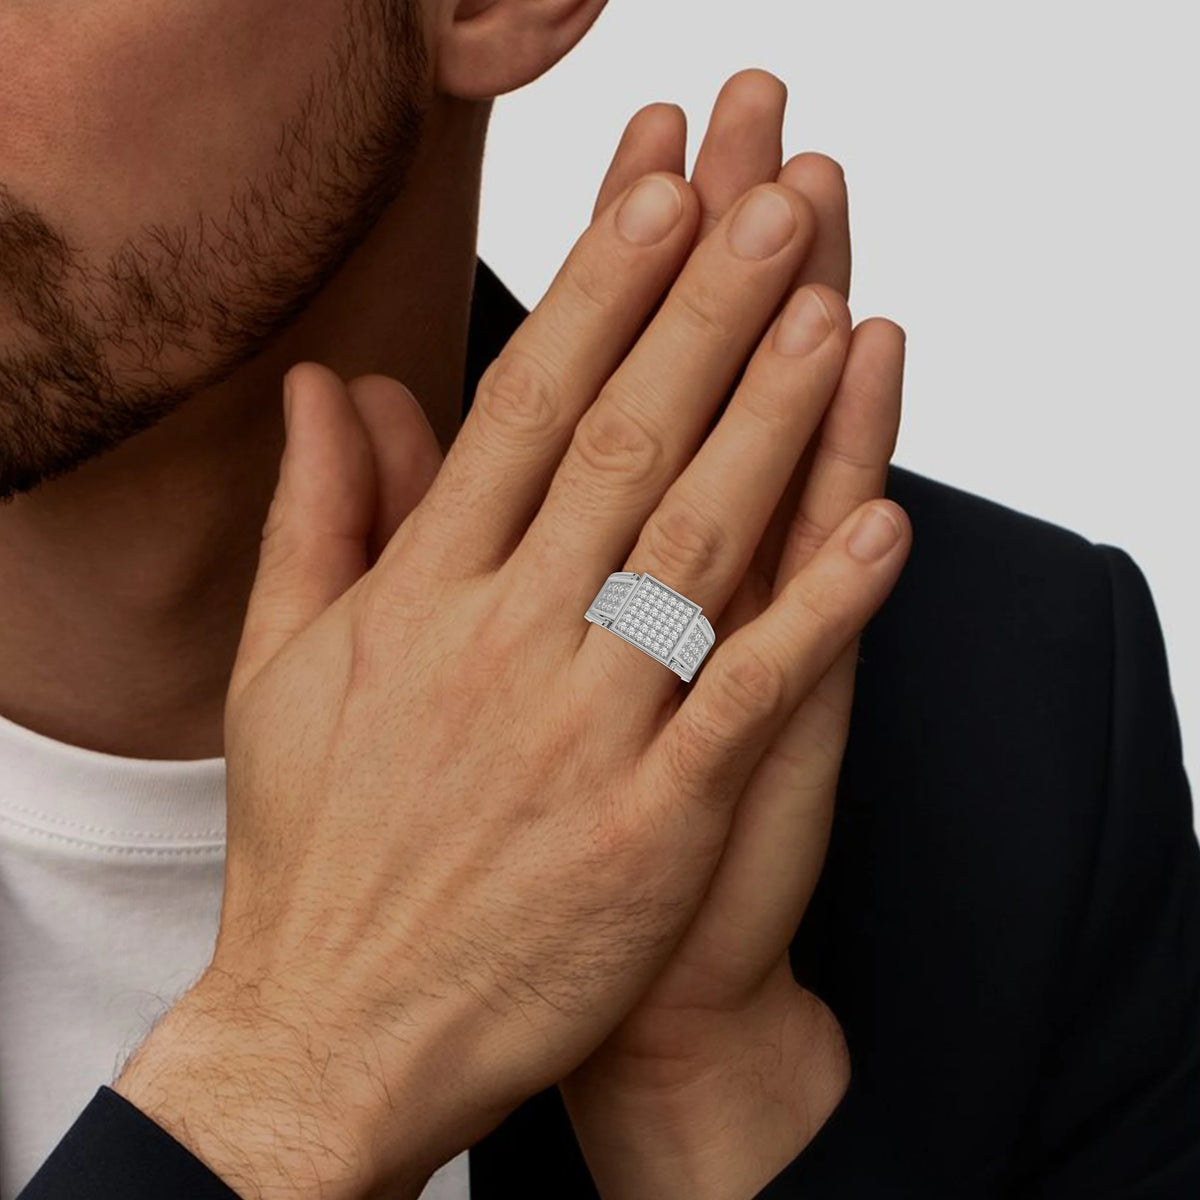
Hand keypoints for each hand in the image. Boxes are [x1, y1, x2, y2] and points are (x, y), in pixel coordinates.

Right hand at [113, 80, 909, 1199]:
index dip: (598, 300)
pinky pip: (748, 696)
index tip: (657, 206)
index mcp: (417, 598)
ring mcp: (581, 735)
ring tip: (832, 321)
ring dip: (774, 427)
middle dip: (708, 319)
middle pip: (625, 449)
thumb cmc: (315, 849)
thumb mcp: (279, 667)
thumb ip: (314, 514)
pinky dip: (819, 613)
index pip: (521, 413)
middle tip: (774, 211)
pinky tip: (880, 529)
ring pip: (696, 550)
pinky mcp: (650, 827)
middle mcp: (500, 645)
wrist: (339, 1029)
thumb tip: (328, 386)